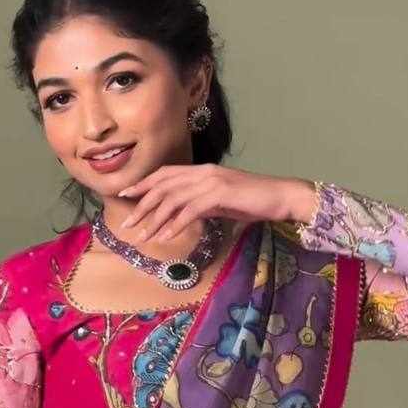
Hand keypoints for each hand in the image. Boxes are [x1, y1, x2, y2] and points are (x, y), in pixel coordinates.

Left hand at [117, 164, 311, 241]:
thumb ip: (201, 204)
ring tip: (143, 235)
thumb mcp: (222, 201)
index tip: (126, 195)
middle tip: (128, 224)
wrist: (282, 196)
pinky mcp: (221, 195)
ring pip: (173, 199)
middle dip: (142, 205)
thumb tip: (183, 215)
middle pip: (164, 186)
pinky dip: (177, 224)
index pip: (166, 174)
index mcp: (203, 171)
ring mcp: (212, 182)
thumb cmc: (254, 200)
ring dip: (155, 219)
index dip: (144, 183)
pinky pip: (191, 210)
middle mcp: (204, 173)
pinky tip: (167, 236)